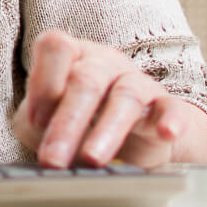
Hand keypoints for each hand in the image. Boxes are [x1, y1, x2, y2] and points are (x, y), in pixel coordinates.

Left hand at [10, 29, 197, 168]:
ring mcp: (136, 80)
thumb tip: (40, 132)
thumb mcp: (45, 119)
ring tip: (93, 159)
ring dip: (107, 130)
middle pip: (86, 81)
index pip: (55, 47)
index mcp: (71, 57)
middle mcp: (103, 62)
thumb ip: (35, 121)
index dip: (43, 82)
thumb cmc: (79, 120)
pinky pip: (171, 107)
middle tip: (54, 159)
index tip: (36, 121)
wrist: (134, 132)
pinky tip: (166, 133)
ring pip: (125, 97)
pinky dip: (170, 120)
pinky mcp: (165, 105)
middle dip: (67, 122)